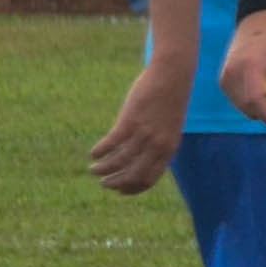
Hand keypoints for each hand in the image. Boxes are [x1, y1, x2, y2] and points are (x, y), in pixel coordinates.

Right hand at [87, 55, 191, 194]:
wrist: (172, 75)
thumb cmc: (170, 99)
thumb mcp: (169, 126)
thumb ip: (159, 143)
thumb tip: (141, 156)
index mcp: (168, 150)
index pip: (149, 179)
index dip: (132, 188)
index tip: (119, 190)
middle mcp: (156, 146)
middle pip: (132, 175)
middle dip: (115, 183)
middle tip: (103, 184)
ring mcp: (144, 134)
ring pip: (119, 161)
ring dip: (103, 169)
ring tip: (93, 169)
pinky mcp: (130, 121)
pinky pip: (111, 143)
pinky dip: (100, 151)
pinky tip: (93, 153)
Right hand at [220, 10, 265, 126]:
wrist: (261, 21)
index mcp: (251, 65)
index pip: (256, 101)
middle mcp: (232, 72)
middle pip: (250, 108)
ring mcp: (224, 77)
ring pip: (244, 108)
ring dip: (261, 103)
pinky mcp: (223, 80)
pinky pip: (239, 102)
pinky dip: (252, 99)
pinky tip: (260, 82)